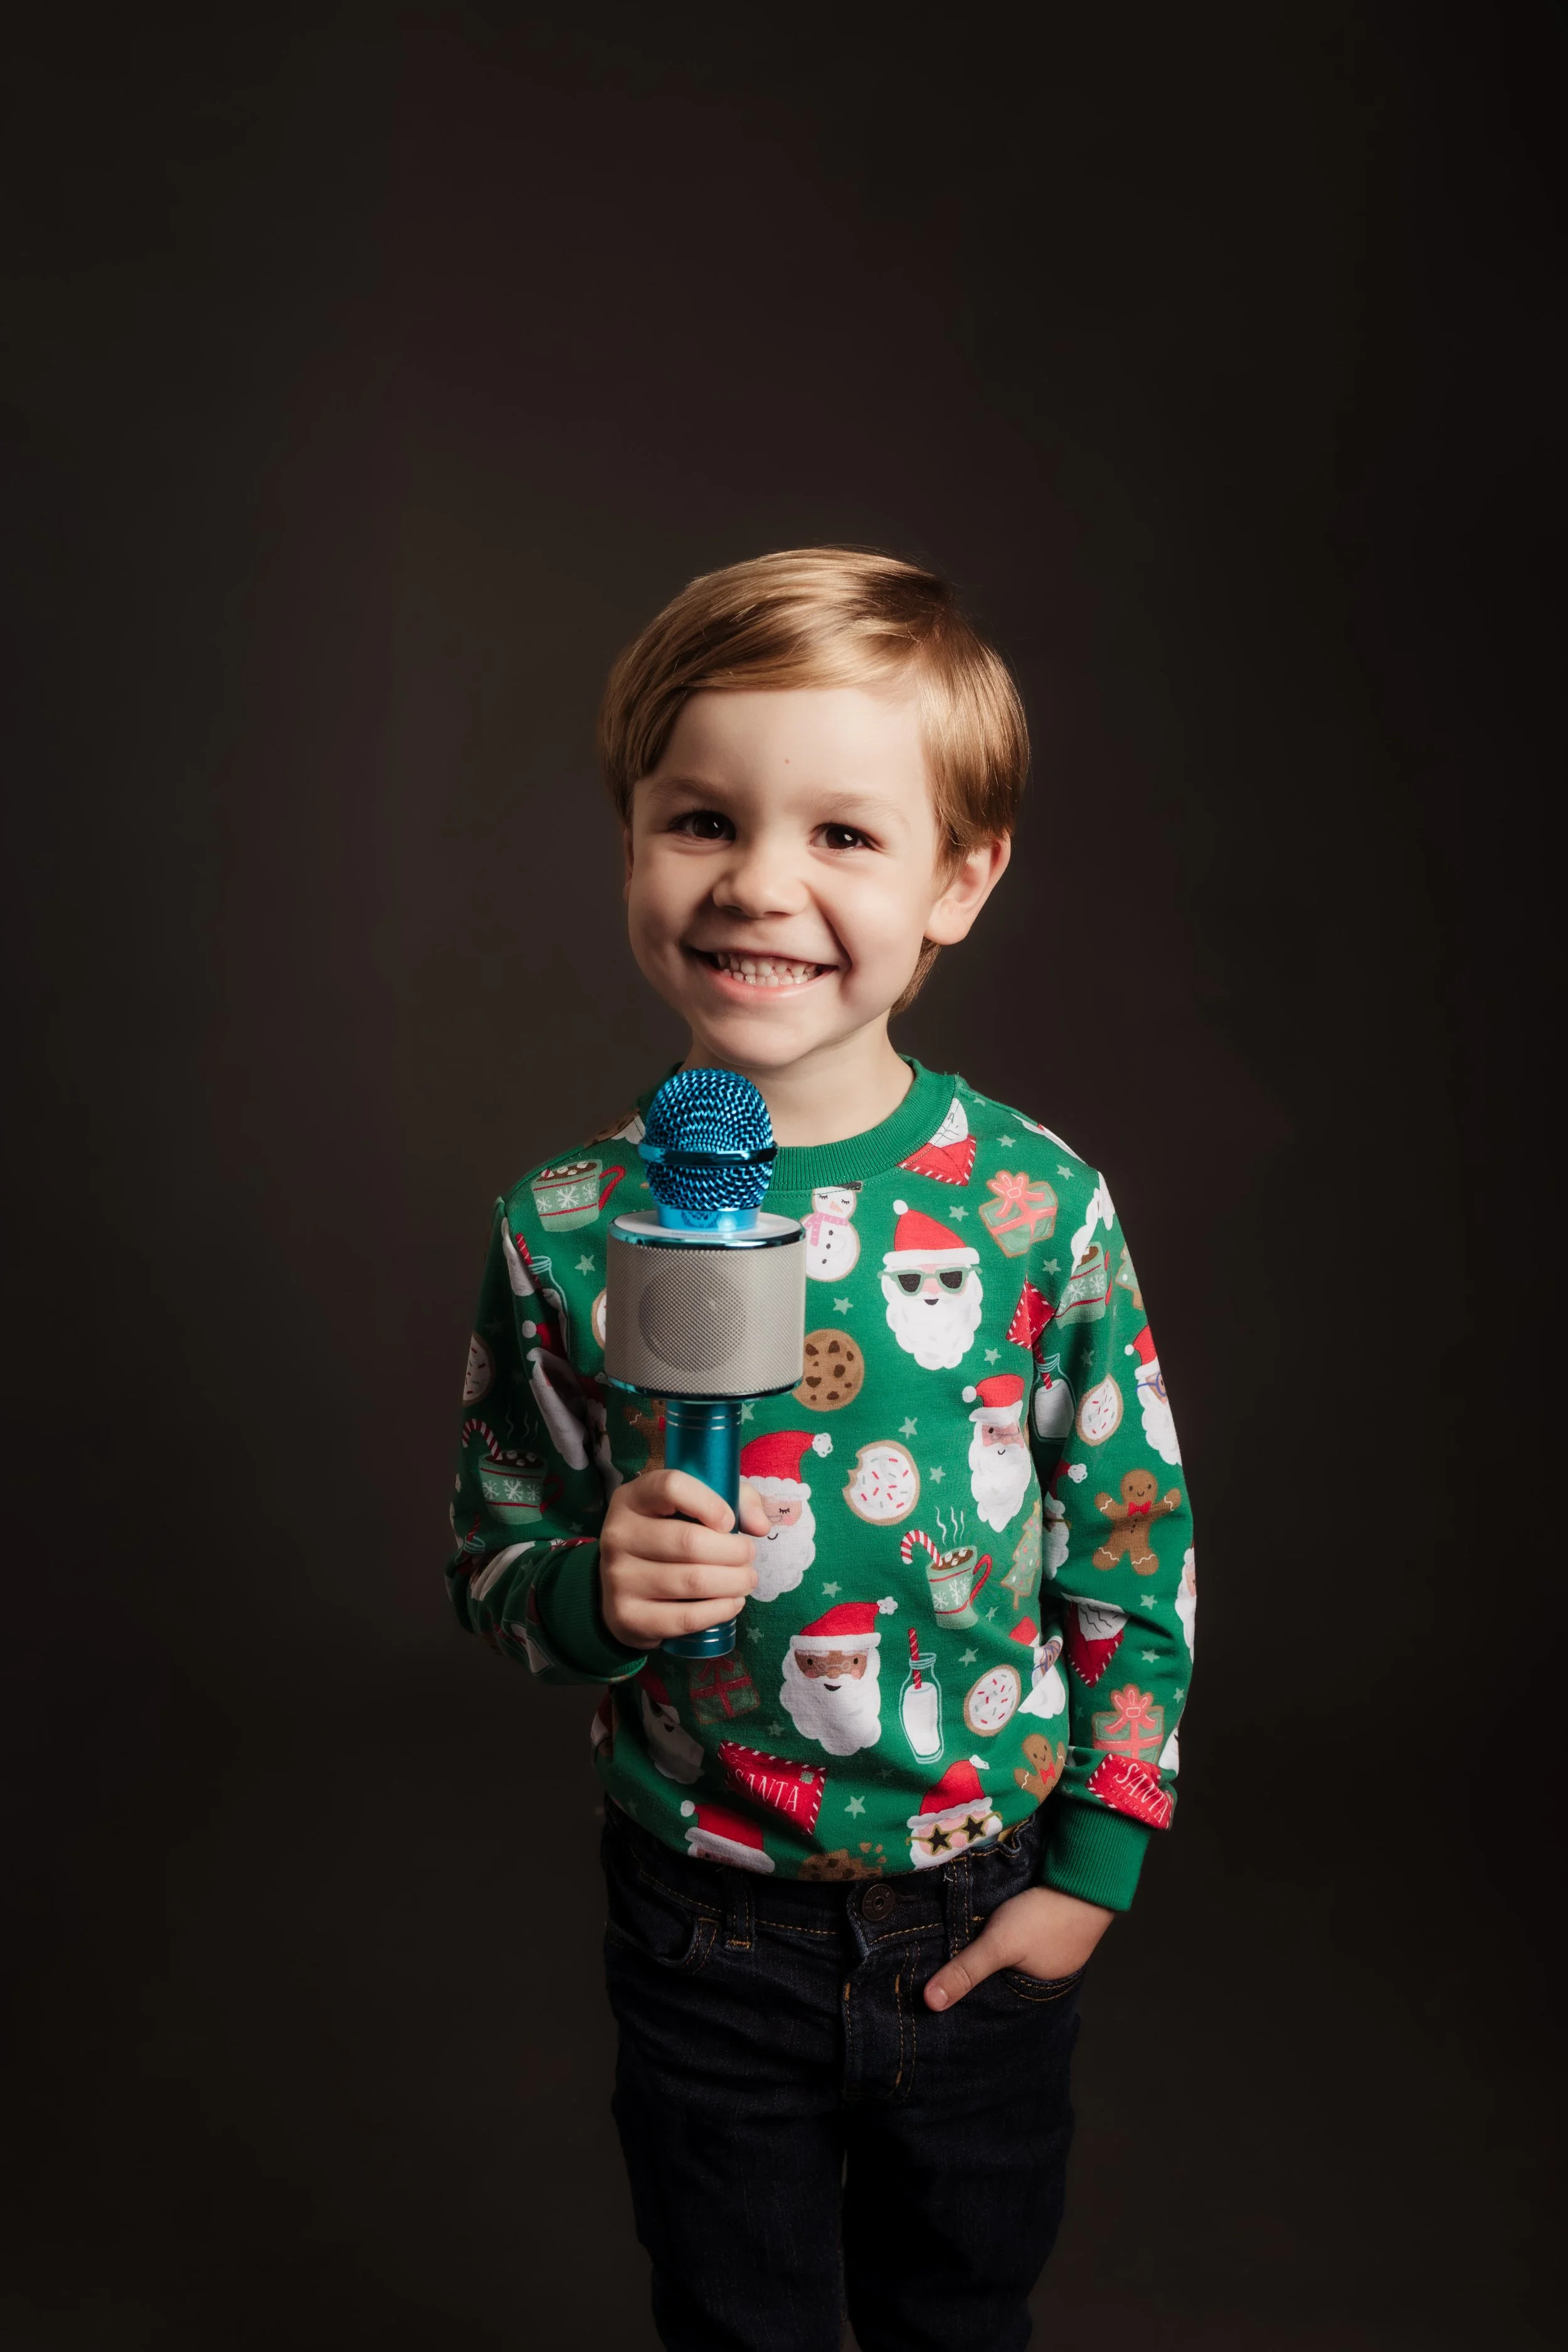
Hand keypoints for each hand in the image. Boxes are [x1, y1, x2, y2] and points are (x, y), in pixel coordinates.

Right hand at [598, 1469, 766, 1648]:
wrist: (623, 1589)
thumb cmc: (668, 1536)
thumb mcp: (695, 1506)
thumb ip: (735, 1501)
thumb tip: (759, 1526)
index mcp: (632, 1498)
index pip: (671, 1487)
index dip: (710, 1502)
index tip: (730, 1522)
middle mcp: (618, 1534)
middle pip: (689, 1541)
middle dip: (734, 1552)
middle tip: (749, 1557)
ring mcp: (618, 1578)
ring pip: (692, 1581)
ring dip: (733, 1582)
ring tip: (747, 1580)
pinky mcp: (627, 1616)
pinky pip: (686, 1617)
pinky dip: (720, 1610)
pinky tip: (733, 1603)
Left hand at [924, 1884, 1112, 2009]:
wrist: (1087, 1878)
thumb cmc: (1044, 1918)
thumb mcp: (999, 1944)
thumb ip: (966, 1971)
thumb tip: (929, 2003)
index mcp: (1037, 1988)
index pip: (998, 1997)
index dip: (975, 1992)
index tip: (946, 1987)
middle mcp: (1049, 1972)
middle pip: (1007, 1974)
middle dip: (984, 1969)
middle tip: (952, 1959)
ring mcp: (1057, 1945)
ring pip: (1018, 1951)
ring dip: (999, 1944)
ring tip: (969, 1938)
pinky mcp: (1057, 1918)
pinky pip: (1029, 1930)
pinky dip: (1014, 1926)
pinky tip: (1000, 1916)